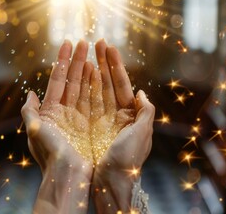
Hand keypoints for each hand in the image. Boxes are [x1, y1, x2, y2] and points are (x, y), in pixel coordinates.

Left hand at [21, 40, 93, 212]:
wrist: (68, 175)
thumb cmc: (50, 154)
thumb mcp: (34, 131)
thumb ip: (29, 111)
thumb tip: (29, 93)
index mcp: (51, 110)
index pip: (57, 79)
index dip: (61, 61)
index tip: (67, 43)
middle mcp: (66, 110)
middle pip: (72, 79)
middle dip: (77, 60)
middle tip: (84, 41)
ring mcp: (80, 115)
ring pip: (85, 86)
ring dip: (88, 69)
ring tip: (93, 52)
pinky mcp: (92, 122)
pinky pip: (95, 99)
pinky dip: (96, 85)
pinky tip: (98, 72)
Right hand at [91, 40, 154, 212]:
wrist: (110, 183)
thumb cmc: (128, 160)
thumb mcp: (144, 134)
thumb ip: (146, 111)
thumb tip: (142, 92)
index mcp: (129, 115)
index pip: (121, 84)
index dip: (115, 65)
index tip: (109, 47)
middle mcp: (114, 114)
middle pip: (106, 82)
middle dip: (102, 62)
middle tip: (96, 42)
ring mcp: (98, 119)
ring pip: (93, 89)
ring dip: (90, 70)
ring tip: (86, 52)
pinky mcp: (85, 126)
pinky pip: (82, 103)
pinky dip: (81, 88)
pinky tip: (79, 74)